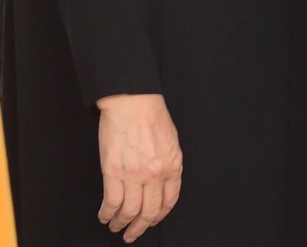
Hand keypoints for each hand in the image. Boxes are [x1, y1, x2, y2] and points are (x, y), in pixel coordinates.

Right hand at [96, 93, 181, 241]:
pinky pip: (111, 201)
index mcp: (173, 166)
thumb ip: (168, 164)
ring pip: (128, 211)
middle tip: (132, 234)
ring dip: (121, 223)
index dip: (159, 215)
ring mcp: (133, 174)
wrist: (133, 102)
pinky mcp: (113, 172)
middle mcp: (155, 174)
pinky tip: (105, 216)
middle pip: (148, 211)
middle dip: (140, 227)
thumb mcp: (171, 142)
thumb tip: (161, 184)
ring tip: (116, 226)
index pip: (169, 201)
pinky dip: (107, 213)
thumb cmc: (152, 117)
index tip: (152, 221)